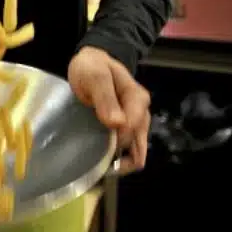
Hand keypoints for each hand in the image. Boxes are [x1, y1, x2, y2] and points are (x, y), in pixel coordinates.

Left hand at [68, 46, 150, 172]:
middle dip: (121, 162)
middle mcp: (141, 113)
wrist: (90, 63)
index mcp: (137, 100)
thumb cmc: (92, 67)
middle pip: (139, 148)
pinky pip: (128, 150)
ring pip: (136, 153)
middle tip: (97, 167)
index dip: (114, 141)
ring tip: (99, 168)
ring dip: (120, 164)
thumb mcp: (95, 75)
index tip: (96, 147)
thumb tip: (117, 123)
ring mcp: (135, 123)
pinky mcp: (127, 128)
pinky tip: (102, 163)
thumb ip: (105, 96)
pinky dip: (118, 159)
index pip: (131, 130)